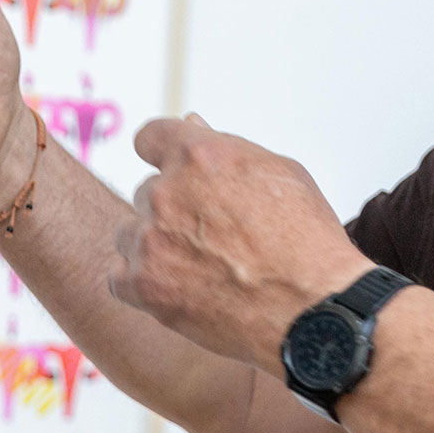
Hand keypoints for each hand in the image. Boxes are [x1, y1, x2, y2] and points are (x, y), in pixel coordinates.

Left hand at [110, 114, 372, 375]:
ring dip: (155, 246)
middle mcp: (167, 192)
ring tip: (200, 268)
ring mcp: (150, 240)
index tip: (176, 174)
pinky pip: (120, 277)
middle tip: (212, 236)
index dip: (164, 155)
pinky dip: (144, 284)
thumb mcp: (282, 175)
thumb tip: (193, 124)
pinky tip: (179, 290)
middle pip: (147, 192)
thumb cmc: (307, 240)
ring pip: (130, 233)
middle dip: (173, 209)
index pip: (150, 137)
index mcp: (200, 155)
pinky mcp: (144, 286)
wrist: (313, 309)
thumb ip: (228, 149)